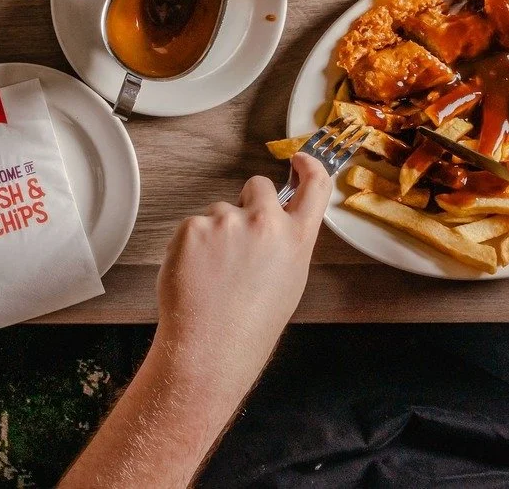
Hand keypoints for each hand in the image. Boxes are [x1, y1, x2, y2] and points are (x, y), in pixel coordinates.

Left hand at [151, 153, 330, 413]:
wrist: (210, 349)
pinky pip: (194, 224)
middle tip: (238, 238)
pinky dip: (192, 245)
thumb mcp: (289, 281)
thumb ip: (287, 243)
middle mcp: (266, 224)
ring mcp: (227, 222)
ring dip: (217, 232)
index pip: (316, 186)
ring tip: (215, 274)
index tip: (299, 159)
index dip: (309, 165)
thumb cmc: (250, 325)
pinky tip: (197, 273)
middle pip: (257, 185)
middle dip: (247, 202)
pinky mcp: (194, 226)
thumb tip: (279, 221)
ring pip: (220, 210)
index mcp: (296, 240)